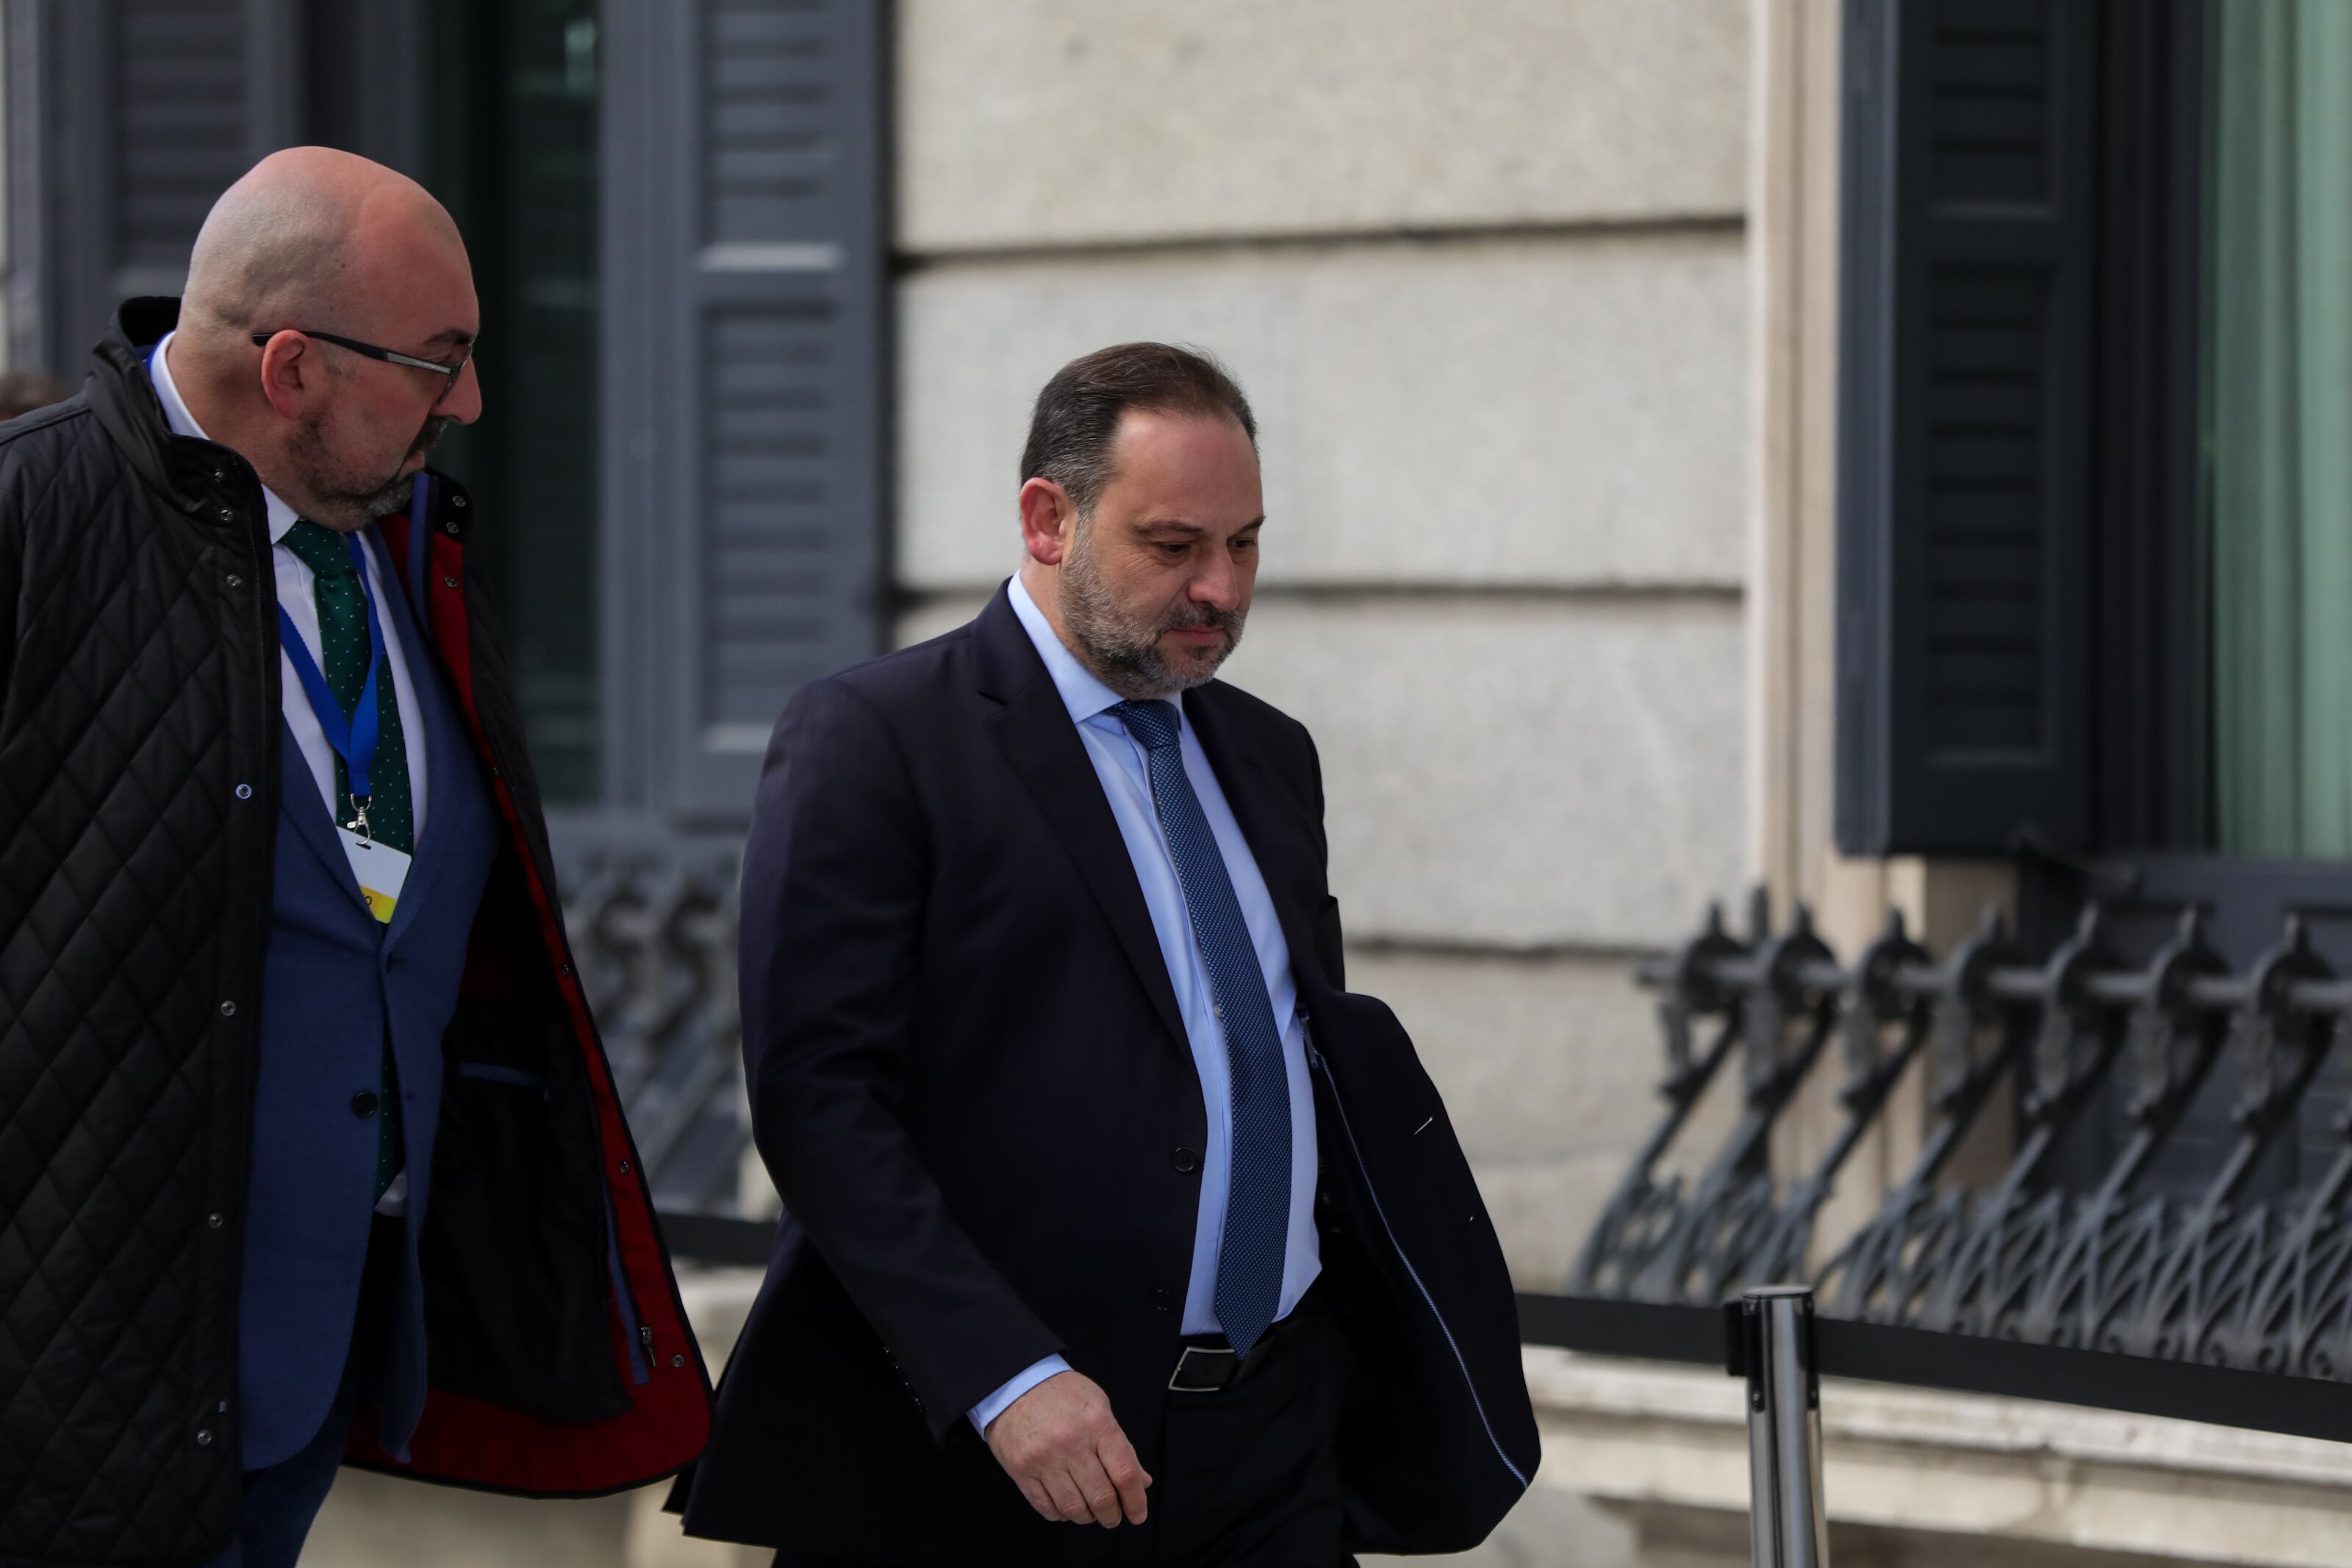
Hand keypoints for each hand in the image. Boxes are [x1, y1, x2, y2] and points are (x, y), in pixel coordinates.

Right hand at [984, 1369, 1150, 1526]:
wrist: (1014, 1384)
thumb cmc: (1062, 1394)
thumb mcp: (1099, 1407)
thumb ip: (1121, 1446)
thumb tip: (1141, 1481)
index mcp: (1096, 1423)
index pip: (1124, 1473)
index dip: (1136, 1501)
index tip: (1138, 1514)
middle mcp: (1070, 1443)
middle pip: (1101, 1496)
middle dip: (1112, 1515)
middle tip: (1113, 1517)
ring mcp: (1043, 1459)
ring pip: (1073, 1508)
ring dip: (1087, 1517)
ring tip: (1090, 1511)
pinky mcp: (1021, 1471)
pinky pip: (1046, 1507)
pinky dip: (1061, 1514)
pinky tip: (1066, 1506)